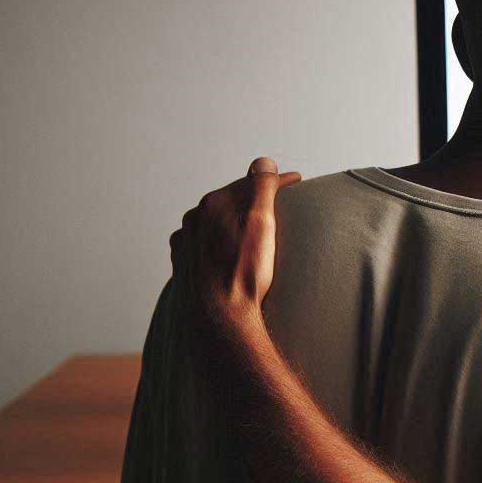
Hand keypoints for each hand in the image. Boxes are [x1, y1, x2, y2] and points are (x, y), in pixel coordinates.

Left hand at [169, 157, 301, 339]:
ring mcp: (186, 241)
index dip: (278, 181)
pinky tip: (228, 248)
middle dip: (255, 198)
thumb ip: (262, 187)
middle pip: (232, 200)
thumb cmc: (243, 274)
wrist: (218, 320)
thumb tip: (263, 162)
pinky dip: (217, 239)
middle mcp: (195, 218)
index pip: (252, 183)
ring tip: (254, 226)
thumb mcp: (262, 225)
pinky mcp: (184, 263)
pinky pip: (203, 243)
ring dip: (234, 218)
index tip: (298, 182)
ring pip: (215, 221)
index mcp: (214, 203)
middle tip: (280, 201)